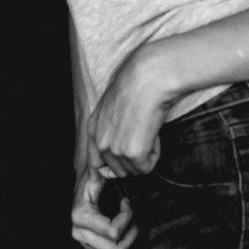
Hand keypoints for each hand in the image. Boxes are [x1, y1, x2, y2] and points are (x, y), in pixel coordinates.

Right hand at [70, 164, 137, 248]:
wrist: (85, 185)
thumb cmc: (94, 177)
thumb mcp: (98, 170)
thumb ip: (100, 166)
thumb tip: (106, 163)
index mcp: (80, 216)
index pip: (114, 232)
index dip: (127, 217)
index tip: (127, 201)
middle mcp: (78, 233)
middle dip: (131, 234)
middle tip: (132, 215)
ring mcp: (84, 243)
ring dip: (129, 242)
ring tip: (129, 222)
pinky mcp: (91, 248)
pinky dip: (124, 247)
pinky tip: (124, 230)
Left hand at [87, 44, 173, 177]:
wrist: (148, 79)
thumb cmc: (136, 85)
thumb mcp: (113, 106)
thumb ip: (110, 128)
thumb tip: (121, 150)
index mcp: (93, 129)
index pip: (95, 163)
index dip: (110, 167)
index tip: (121, 166)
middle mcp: (100, 142)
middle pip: (118, 169)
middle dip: (132, 158)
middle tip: (142, 134)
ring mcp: (116, 150)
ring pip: (134, 169)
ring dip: (144, 154)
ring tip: (147, 129)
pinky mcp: (134, 154)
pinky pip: (147, 167)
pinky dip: (155, 153)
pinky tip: (154, 134)